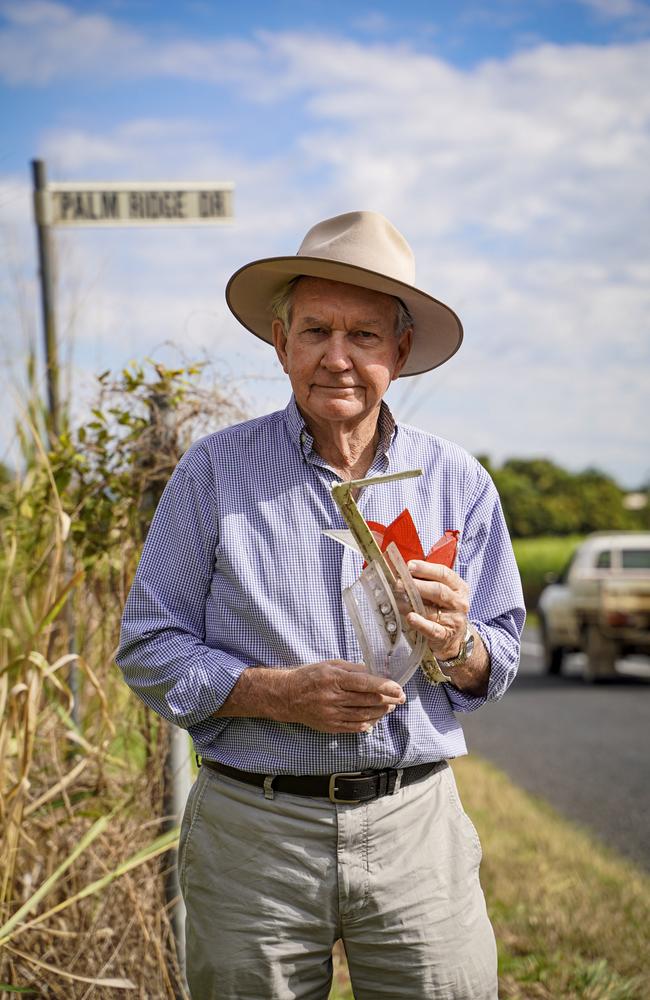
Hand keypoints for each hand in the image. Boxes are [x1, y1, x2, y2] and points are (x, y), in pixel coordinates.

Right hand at [280, 660, 405, 733]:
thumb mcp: (330, 664)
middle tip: (400, 698)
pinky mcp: (329, 726)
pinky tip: (375, 719)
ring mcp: (331, 714)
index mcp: (334, 678)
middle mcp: (333, 697)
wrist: (287, 696)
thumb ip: (352, 668)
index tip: (398, 688)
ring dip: (381, 712)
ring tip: (390, 707)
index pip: (365, 683)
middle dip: (388, 700)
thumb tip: (373, 673)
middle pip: (367, 700)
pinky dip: (367, 723)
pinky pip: (353, 727)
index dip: (384, 686)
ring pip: (363, 715)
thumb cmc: (310, 677)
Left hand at [404, 560, 469, 660]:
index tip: (410, 566)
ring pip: (432, 609)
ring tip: (397, 599)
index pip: (444, 574)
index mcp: (459, 588)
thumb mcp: (441, 594)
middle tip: (399, 583)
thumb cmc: (443, 611)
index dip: (426, 568)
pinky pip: (432, 629)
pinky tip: (410, 618)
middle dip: (417, 585)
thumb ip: (427, 582)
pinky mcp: (445, 636)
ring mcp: (454, 620)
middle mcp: (459, 603)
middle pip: (438, 590)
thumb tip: (404, 572)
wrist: (453, 639)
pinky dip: (420, 623)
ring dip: (412, 603)